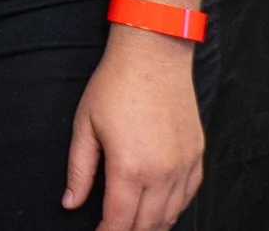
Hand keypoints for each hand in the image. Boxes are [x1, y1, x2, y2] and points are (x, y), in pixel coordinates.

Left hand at [63, 27, 204, 229]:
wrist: (154, 55)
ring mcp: (185, 167)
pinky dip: (173, 209)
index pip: (120, 221)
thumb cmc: (115, 86)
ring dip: (151, 226)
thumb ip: (79, 170)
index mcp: (131, 168)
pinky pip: (188, 197)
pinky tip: (158, 208)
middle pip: (147, 225)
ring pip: (171, 216)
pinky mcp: (197, 157)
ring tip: (132, 225)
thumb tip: (71, 203)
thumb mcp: (85, 125)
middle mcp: (163, 174)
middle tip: (111, 230)